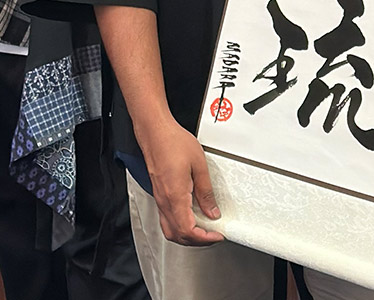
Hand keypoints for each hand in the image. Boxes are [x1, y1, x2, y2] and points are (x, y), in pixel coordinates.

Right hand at [136, 116, 223, 245]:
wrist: (156, 133)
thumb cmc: (174, 143)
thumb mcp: (199, 165)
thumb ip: (206, 192)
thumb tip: (212, 212)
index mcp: (175, 196)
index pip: (188, 230)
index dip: (204, 238)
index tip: (217, 235)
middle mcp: (164, 201)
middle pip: (178, 235)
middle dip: (197, 241)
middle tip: (213, 235)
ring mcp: (160, 199)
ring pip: (170, 230)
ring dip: (187, 235)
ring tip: (203, 230)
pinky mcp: (158, 194)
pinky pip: (167, 219)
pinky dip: (180, 225)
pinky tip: (191, 217)